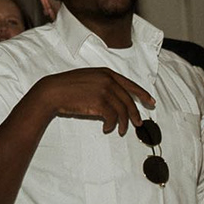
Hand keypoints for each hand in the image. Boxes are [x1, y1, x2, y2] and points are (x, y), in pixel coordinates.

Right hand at [27, 67, 155, 133]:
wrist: (53, 91)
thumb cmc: (67, 87)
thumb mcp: (88, 79)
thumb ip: (103, 84)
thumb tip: (115, 100)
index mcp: (106, 73)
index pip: (130, 84)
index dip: (142, 94)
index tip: (150, 102)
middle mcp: (108, 80)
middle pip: (128, 99)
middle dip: (135, 113)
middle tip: (139, 123)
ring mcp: (104, 90)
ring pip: (122, 110)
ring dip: (123, 123)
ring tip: (121, 130)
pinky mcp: (99, 102)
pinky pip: (112, 117)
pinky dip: (111, 125)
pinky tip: (107, 129)